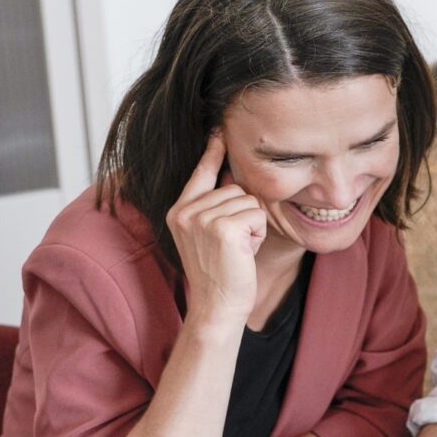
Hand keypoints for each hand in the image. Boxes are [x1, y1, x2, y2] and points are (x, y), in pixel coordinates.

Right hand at [167, 133, 265, 323]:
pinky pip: (257, 214)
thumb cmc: (219, 273)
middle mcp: (186, 211)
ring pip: (249, 202)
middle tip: (233, 245)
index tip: (220, 130)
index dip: (213, 153)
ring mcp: (202, 218)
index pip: (200, 174)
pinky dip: (258, 233)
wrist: (217, 306)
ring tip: (237, 249)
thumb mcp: (208, 235)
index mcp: (178, 211)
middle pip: (235, 189)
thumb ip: (213, 206)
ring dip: (252, 226)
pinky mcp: (223, 228)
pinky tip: (244, 251)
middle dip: (244, 215)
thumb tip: (234, 176)